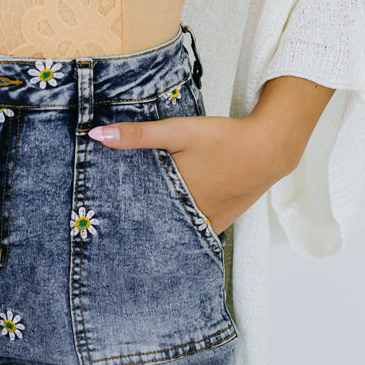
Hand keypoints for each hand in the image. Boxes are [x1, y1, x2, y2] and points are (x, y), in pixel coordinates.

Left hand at [88, 114, 286, 234]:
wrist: (269, 148)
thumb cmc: (222, 138)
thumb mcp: (177, 131)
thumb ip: (138, 135)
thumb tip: (96, 135)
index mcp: (174, 199)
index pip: (136, 216)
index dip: (117, 217)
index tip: (99, 220)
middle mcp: (191, 218)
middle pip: (155, 227)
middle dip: (136, 226)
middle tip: (114, 227)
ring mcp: (209, 223)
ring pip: (176, 232)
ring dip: (160, 228)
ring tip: (137, 228)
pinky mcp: (222, 221)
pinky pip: (195, 232)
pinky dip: (182, 228)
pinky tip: (172, 223)